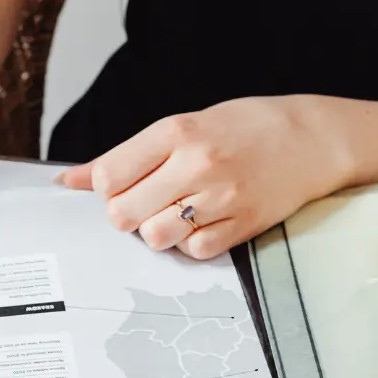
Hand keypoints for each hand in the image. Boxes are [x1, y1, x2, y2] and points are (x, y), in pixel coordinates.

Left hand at [59, 96, 352, 259]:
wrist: (310, 138)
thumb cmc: (242, 127)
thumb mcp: (182, 126)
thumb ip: (126, 155)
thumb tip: (67, 179)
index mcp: (176, 131)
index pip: (107, 176)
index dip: (104, 186)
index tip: (120, 183)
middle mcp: (195, 164)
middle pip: (124, 213)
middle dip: (126, 212)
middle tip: (147, 200)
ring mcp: (221, 197)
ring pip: (156, 237)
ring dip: (157, 230)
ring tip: (175, 212)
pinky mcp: (242, 224)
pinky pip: (195, 251)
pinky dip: (191, 243)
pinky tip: (202, 221)